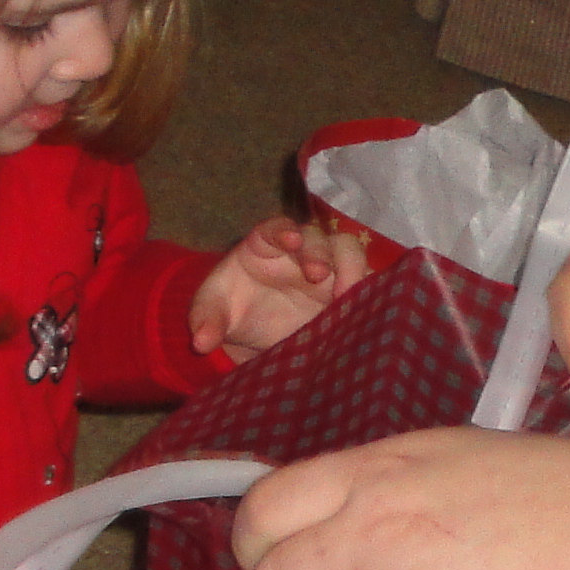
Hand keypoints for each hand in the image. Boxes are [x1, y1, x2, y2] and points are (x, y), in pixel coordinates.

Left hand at [190, 218, 368, 362]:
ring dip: (351, 269)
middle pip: (319, 238)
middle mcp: (301, 251)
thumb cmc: (234, 310)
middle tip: (318, 275)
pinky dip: (369, 291)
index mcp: (266, 244)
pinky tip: (366, 309)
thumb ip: (205, 319)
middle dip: (320, 252)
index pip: (277, 228)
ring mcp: (328, 270)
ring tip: (346, 295)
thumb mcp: (213, 312)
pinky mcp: (346, 293)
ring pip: (349, 253)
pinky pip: (366, 283)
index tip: (291, 240)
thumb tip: (200, 342)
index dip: (286, 230)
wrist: (255, 334)